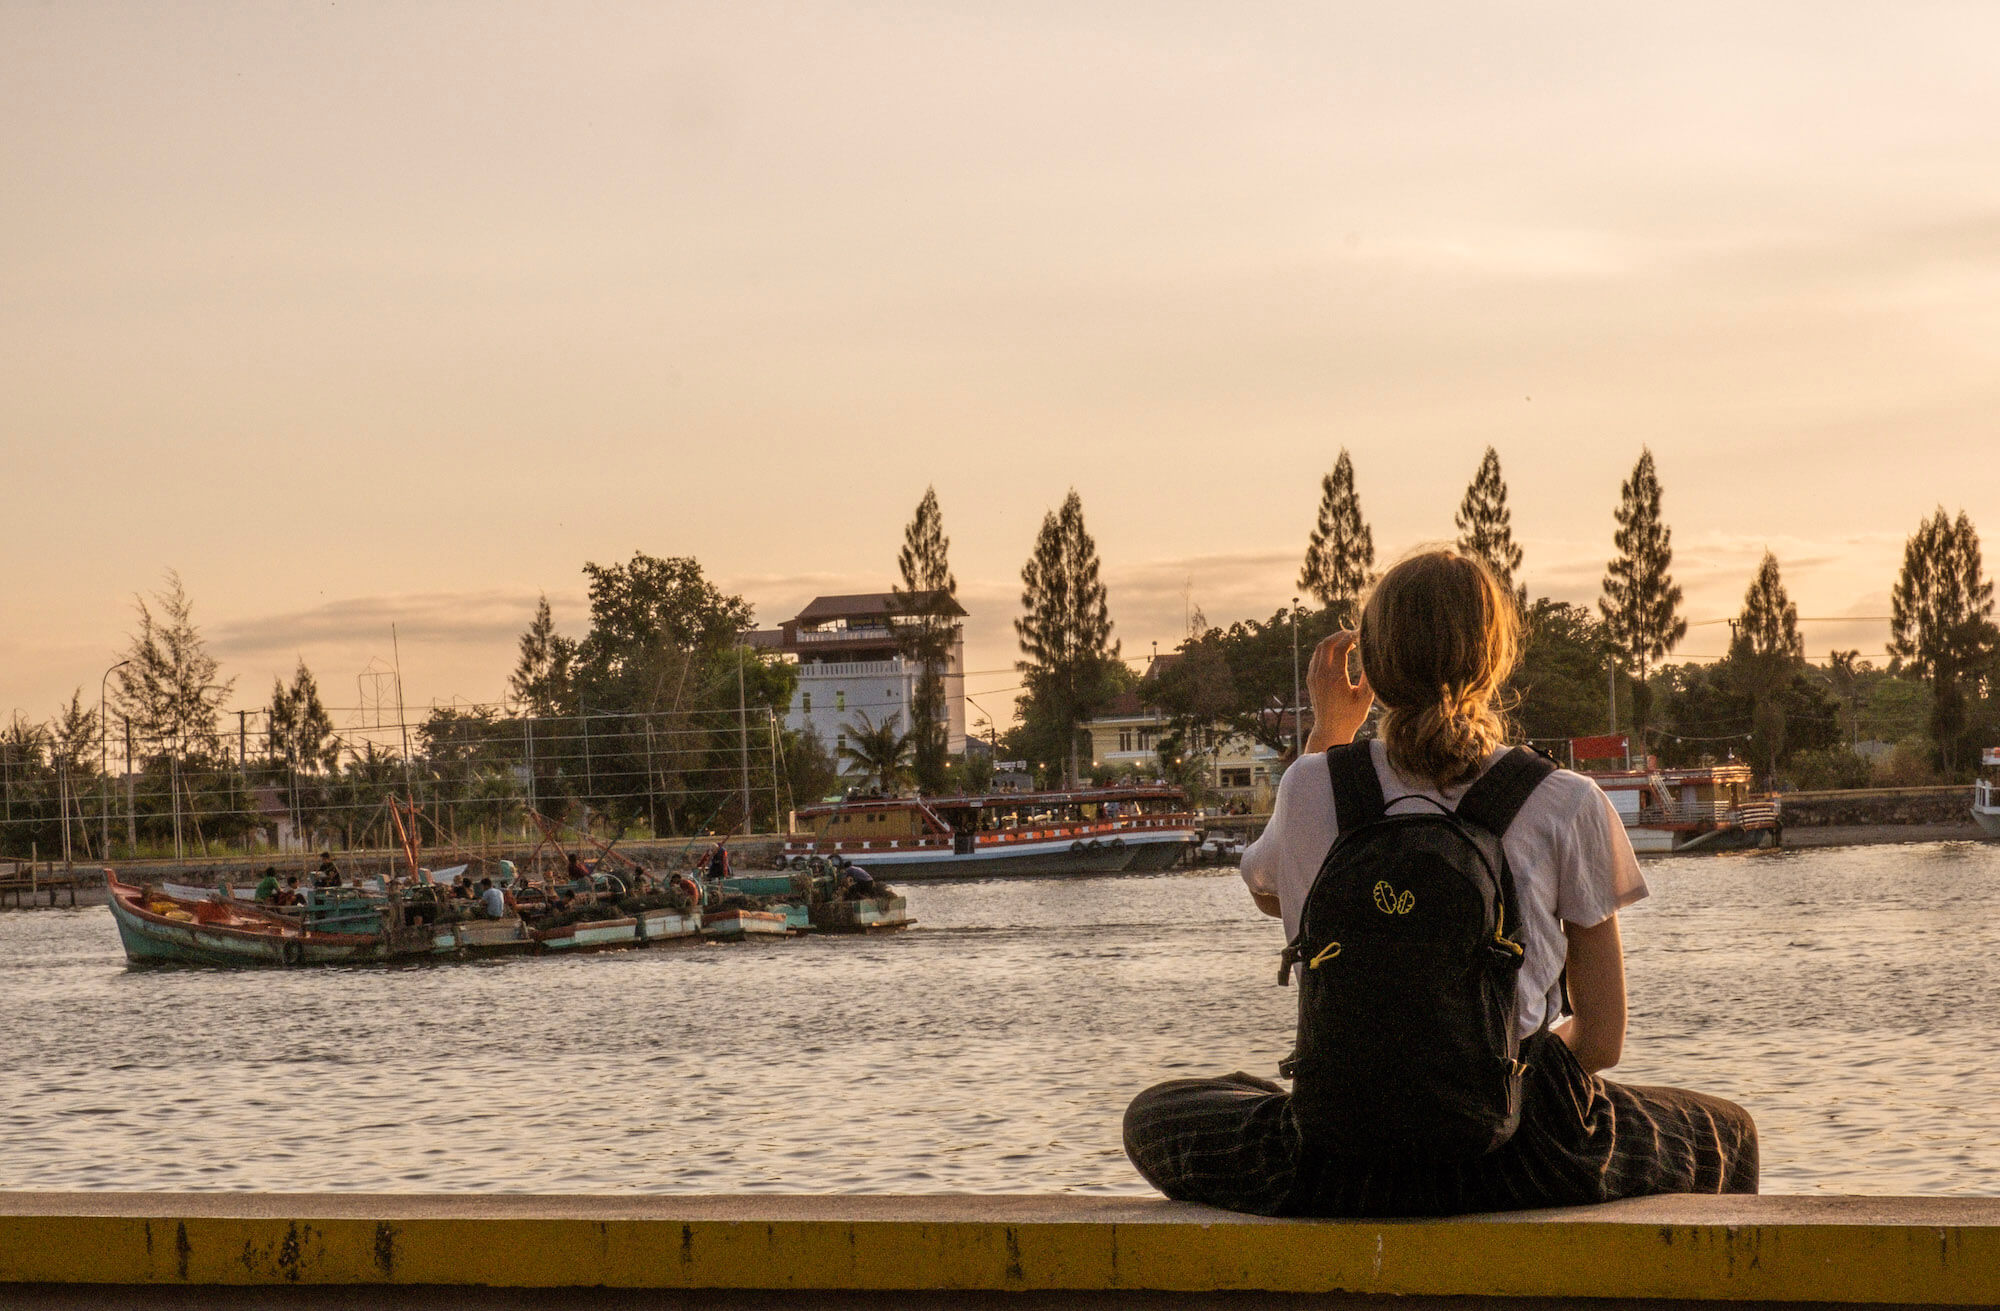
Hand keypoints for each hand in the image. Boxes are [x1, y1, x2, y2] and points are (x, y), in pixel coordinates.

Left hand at [1304, 630, 1372, 752]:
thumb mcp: (1366, 698)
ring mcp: (1313, 676)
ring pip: (1319, 649)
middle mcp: (1321, 675)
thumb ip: (1370, 677)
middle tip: (1354, 634)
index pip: (1341, 647)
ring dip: (1333, 641)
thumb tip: (1375, 657)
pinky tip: (1338, 653)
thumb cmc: (1351, 716)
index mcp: (1335, 678)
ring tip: (1348, 642)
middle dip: (1340, 635)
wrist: (1330, 730)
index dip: (1352, 637)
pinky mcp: (1311, 679)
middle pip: (1326, 643)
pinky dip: (1326, 650)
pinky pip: (1316, 657)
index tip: (1362, 635)